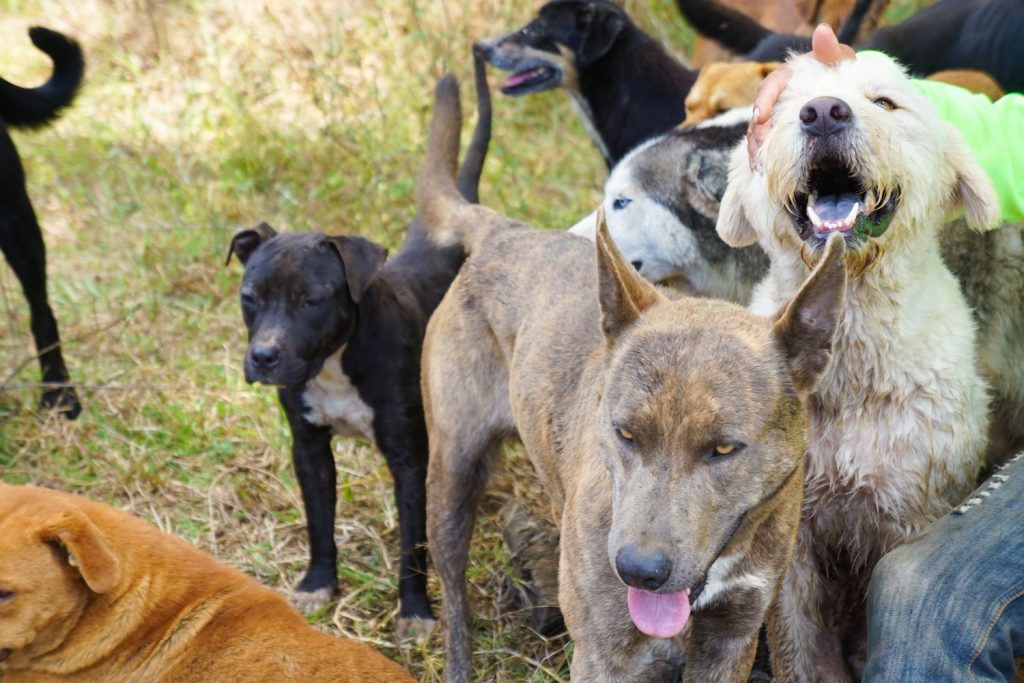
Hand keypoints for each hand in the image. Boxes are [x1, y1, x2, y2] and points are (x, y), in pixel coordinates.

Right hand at [746, 24, 855, 169]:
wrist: (835, 86)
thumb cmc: (836, 70)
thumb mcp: (837, 59)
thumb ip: (830, 50)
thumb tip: (822, 31)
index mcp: (783, 78)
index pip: (768, 87)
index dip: (763, 102)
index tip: (760, 117)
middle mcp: (772, 97)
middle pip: (757, 115)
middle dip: (757, 134)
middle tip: (761, 150)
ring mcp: (770, 117)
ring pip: (756, 133)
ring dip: (756, 150)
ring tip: (760, 168)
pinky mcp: (773, 133)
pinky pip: (763, 146)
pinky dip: (762, 159)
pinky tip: (764, 173)